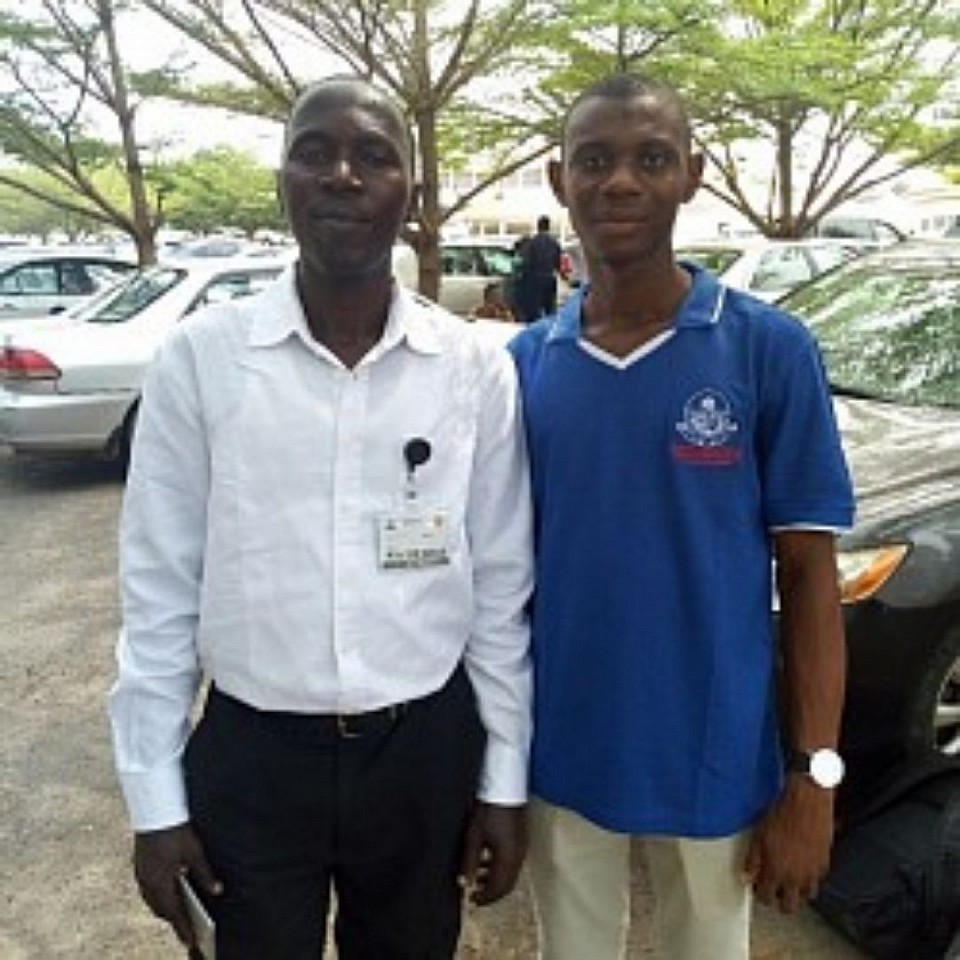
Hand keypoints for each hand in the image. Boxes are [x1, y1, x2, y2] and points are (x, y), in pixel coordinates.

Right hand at [133, 822, 221, 948]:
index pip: (174, 913)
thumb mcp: (194, 853)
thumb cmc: (175, 831)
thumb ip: (205, 874)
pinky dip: (159, 895)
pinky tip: (168, 892)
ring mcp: (141, 876)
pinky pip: (148, 889)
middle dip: (174, 919)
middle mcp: (148, 884)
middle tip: (187, 929)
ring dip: (166, 907)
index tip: (190, 942)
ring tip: (179, 914)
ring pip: (153, 900)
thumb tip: (217, 890)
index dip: (183, 929)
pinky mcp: (139, 867)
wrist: (154, 812)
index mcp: (161, 883)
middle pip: (162, 909)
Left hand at [459, 802, 526, 905]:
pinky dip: (500, 867)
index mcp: (509, 858)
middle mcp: (519, 856)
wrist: (504, 787)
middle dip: (491, 891)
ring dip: (495, 879)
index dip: (486, 898)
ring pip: (510, 872)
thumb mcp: (473, 837)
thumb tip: (464, 884)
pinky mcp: (521, 838)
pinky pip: (512, 861)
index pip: (499, 888)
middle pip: (507, 883)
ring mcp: (522, 846)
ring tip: (477, 876)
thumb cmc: (488, 810)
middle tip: (475, 894)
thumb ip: (469, 863)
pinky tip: (486, 860)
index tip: (472, 901)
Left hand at [743, 777, 835, 912]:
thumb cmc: (782, 814)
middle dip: (779, 901)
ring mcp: (812, 872)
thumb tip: (746, 877)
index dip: (759, 893)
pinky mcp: (824, 863)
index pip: (766, 897)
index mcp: (776, 871)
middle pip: (789, 906)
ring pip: (805, 896)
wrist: (807, 801)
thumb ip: (752, 861)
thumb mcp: (759, 836)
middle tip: (773, 889)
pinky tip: (801, 866)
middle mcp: (796, 877)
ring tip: (788, 879)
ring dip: (796, 891)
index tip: (758, 886)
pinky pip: (816, 880)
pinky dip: (809, 878)